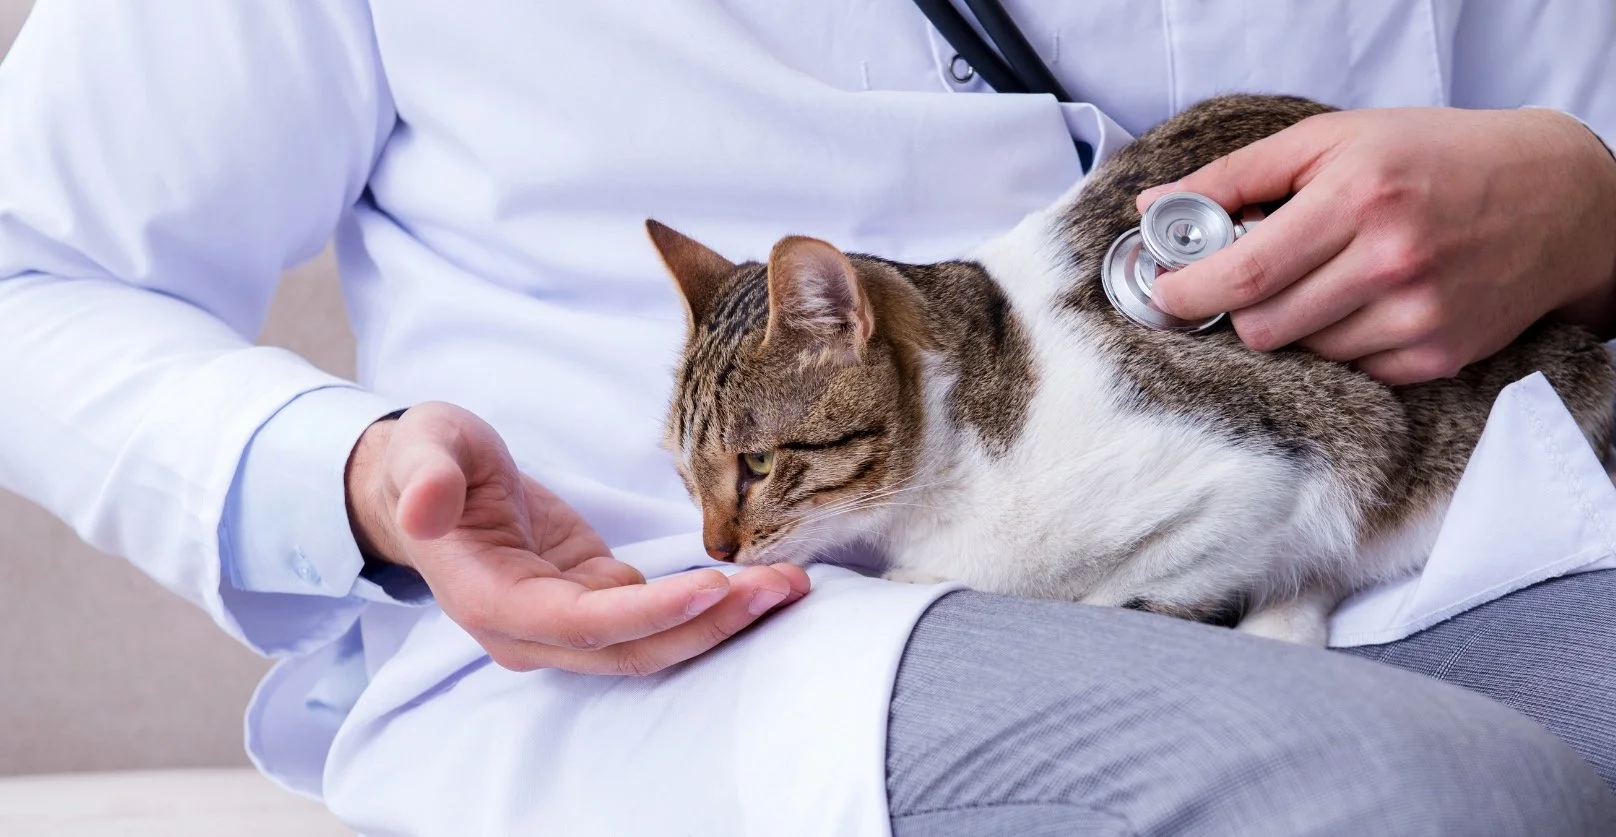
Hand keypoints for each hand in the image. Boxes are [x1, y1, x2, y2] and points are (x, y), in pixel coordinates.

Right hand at [345, 402, 809, 674]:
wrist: (429, 486)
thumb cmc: (428, 463)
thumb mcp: (423, 449)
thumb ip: (425, 476)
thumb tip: (425, 508)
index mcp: (492, 601)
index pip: (582, 623)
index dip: (649, 613)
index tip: (714, 587)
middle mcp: (534, 630)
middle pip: (633, 647)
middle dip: (710, 622)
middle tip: (782, 587)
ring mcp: (568, 622)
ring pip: (654, 641)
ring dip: (723, 620)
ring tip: (790, 585)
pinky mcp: (595, 600)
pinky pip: (658, 617)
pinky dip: (709, 604)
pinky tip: (760, 581)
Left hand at [1137, 107, 1615, 383]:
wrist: (1559, 198)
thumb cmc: (1437, 156)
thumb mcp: (1334, 138)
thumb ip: (1236, 176)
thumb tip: (1154, 206)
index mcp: (1358, 199)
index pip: (1245, 274)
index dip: (1188, 292)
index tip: (1163, 291)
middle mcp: (1391, 262)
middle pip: (1263, 328)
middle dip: (1238, 310)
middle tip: (1248, 280)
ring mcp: (1418, 316)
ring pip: (1302, 353)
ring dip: (1291, 325)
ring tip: (1320, 280)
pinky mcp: (1437, 356)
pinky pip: (1350, 371)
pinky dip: (1338, 343)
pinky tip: (1361, 303)